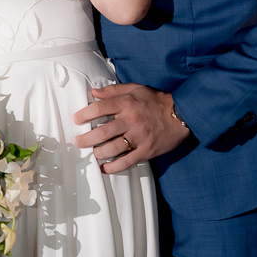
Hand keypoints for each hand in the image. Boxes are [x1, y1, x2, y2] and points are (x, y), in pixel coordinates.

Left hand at [73, 82, 189, 172]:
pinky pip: (127, 161)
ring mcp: (139, 137)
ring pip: (113, 148)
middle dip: (86, 139)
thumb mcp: (135, 88)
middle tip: (78, 142)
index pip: (100, 108)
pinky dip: (113, 167)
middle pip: (103, 132)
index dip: (85, 114)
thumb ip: (113, 90)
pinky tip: (105, 168)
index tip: (76, 119)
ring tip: (92, 154)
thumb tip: (93, 92)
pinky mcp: (146, 151)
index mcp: (127, 103)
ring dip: (98, 153)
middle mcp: (131, 120)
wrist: (180, 114)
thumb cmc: (155, 100)